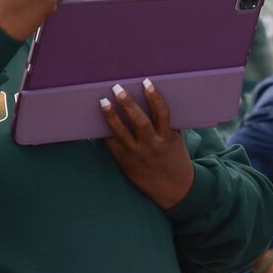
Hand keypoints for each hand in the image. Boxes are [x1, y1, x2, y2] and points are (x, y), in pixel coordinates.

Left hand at [100, 79, 195, 210]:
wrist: (173, 189)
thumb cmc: (175, 159)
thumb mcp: (175, 140)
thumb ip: (166, 124)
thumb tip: (154, 100)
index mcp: (167, 138)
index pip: (162, 113)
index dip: (154, 97)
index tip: (146, 82)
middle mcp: (152, 145)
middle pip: (139, 122)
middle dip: (128, 104)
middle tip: (117, 88)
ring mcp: (137, 154)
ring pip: (122, 133)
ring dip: (111, 116)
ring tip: (103, 102)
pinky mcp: (126, 162)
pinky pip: (113, 145)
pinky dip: (105, 133)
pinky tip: (97, 122)